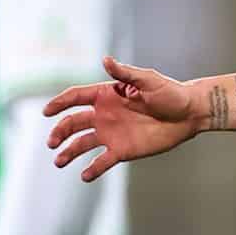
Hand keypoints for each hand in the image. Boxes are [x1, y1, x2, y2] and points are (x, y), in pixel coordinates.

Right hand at [45, 56, 195, 181]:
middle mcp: (104, 115)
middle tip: (52, 143)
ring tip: (59, 162)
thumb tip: (105, 59)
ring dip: (69, 152)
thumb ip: (124, 73)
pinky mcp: (122, 151)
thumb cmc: (170, 93)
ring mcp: (111, 134)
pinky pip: (102, 161)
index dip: (59, 103)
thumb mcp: (147, 80)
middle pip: (73, 123)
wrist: (188, 114)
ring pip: (82, 144)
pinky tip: (85, 175)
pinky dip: (92, 169)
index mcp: (106, 95)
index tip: (47, 111)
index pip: (76, 97)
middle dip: (60, 132)